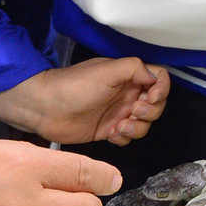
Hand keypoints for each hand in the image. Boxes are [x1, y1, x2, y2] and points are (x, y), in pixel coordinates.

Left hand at [0, 59, 170, 145]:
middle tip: (132, 111)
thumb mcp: (106, 70)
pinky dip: (124, 138)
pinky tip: (110, 134)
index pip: (158, 78)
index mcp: (128, 76)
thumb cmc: (73, 85)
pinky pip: (128, 137)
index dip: (161, 89)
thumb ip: (134, 68)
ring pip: (144, 124)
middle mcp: (126, 94)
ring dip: (137, 127)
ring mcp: (118, 113)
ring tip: (119, 126)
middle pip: (156, 104)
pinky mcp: (108, 130)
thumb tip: (153, 77)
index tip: (151, 96)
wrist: (44, 108)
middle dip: (149, 111)